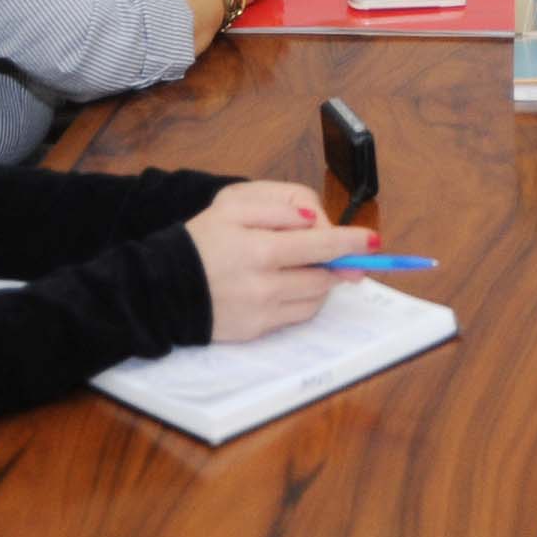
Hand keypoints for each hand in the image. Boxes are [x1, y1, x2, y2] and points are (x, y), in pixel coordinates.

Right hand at [183, 183, 378, 341]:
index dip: (350, 242)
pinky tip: (290, 285)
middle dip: (338, 262)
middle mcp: (265, 285)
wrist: (163, 287)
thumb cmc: (200, 240)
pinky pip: (299, 316)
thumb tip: (314, 220)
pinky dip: (305, 300)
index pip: (320, 245)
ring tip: (302, 265)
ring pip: (316, 298)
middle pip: (324, 275)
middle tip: (342, 254)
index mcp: (260, 249)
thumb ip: (277, 207)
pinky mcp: (258, 331)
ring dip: (321, 281)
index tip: (373, 241)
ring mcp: (262, 312)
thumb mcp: (233, 205)